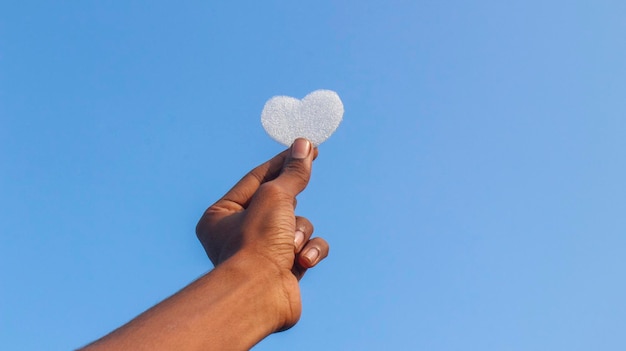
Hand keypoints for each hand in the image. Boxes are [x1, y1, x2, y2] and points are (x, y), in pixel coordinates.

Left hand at [195, 138, 329, 330]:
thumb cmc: (257, 241)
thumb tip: (304, 146)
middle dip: (292, 204)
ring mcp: (263, 253)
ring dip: (301, 232)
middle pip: (280, 201)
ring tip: (292, 245)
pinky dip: (310, 251)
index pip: (257, 178)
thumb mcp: (275, 196)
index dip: (283, 161)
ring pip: (298, 225)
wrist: (261, 294)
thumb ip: (292, 172)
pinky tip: (303, 261)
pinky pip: (307, 248)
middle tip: (306, 177)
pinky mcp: (285, 270)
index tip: (307, 147)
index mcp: (222, 215)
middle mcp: (239, 234)